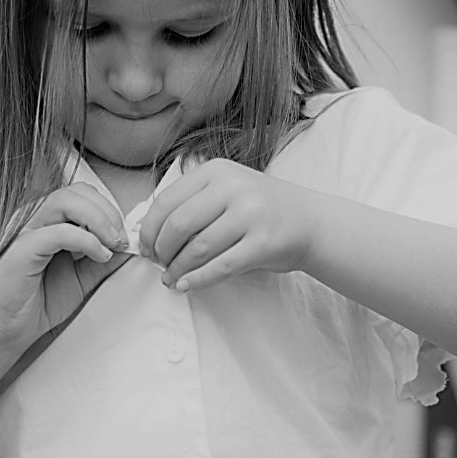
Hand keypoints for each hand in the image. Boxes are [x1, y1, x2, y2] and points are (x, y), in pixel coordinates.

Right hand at [0, 182, 130, 351]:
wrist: (8, 330)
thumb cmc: (39, 301)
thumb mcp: (84, 277)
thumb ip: (105, 258)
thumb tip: (131, 245)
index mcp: (48, 220)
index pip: (83, 194)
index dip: (109, 210)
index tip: (125, 237)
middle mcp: (34, 218)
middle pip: (77, 191)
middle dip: (108, 212)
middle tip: (122, 240)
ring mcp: (24, 230)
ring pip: (64, 201)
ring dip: (99, 220)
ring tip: (113, 245)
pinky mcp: (21, 249)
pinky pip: (58, 231)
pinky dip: (87, 240)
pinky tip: (100, 255)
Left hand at [138, 158, 315, 291]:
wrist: (310, 222)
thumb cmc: (262, 209)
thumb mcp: (227, 190)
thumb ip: (193, 203)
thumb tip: (150, 233)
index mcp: (217, 171)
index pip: (167, 200)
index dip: (150, 229)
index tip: (145, 247)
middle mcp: (234, 188)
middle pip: (178, 224)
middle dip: (161, 250)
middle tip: (159, 264)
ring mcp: (251, 215)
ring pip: (198, 248)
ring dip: (177, 269)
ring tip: (170, 279)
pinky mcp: (263, 244)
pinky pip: (220, 267)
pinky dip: (197, 280)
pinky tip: (186, 286)